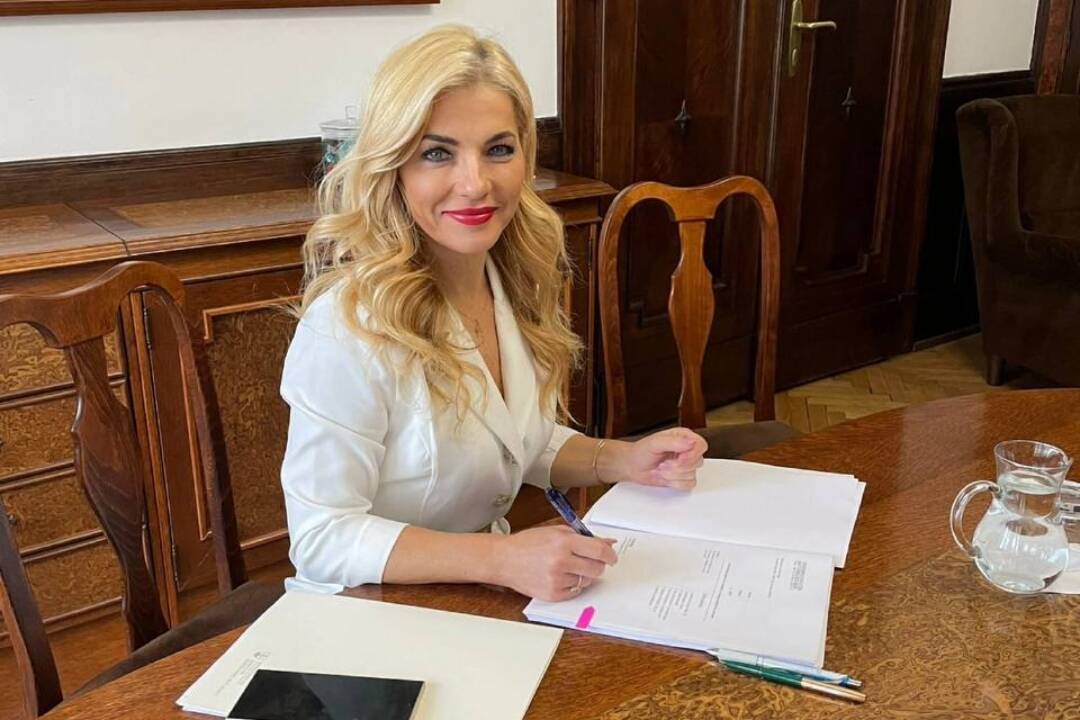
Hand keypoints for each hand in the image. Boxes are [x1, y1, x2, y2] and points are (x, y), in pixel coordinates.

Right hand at [494, 526, 617, 601]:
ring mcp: (556, 580)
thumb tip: (607, 543)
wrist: (505, 559)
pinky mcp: (553, 594)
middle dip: (597, 565)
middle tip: (590, 561)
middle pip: (596, 569)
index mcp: (563, 542)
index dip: (610, 554)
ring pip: (586, 581)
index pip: (599, 550)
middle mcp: (561, 561)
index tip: (612, 557)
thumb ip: (583, 537)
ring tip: (566, 567)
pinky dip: (572, 585)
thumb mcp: (556, 531)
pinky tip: (560, 576)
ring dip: (582, 575)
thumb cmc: (529, 543)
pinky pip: (575, 592)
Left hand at [611, 427, 705, 489]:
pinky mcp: (682, 477)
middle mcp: (686, 450)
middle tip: (663, 464)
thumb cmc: (641, 451)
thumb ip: (674, 442)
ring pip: (693, 474)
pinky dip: (675, 483)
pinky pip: (689, 484)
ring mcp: (685, 465)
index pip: (701, 445)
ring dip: (674, 475)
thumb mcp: (655, 443)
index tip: (680, 458)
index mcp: (683, 437)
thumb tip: (691, 442)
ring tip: (660, 469)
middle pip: (698, 461)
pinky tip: (665, 477)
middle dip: (678, 466)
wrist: (632, 466)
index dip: (693, 454)